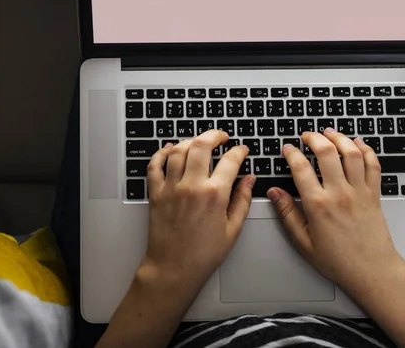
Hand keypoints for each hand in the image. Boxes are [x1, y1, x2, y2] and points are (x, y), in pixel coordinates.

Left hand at [141, 130, 254, 293]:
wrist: (173, 269)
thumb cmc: (203, 254)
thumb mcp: (233, 229)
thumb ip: (243, 199)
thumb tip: (249, 179)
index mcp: (214, 194)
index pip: (230, 160)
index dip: (239, 151)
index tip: (242, 150)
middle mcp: (192, 186)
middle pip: (202, 145)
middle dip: (214, 135)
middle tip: (221, 137)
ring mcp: (171, 187)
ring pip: (178, 150)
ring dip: (191, 141)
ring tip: (200, 143)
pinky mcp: (156, 193)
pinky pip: (155, 165)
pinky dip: (162, 153)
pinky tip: (170, 149)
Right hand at [267, 129, 399, 295]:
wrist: (372, 271)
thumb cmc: (339, 261)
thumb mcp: (303, 241)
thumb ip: (287, 214)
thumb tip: (274, 193)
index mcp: (318, 206)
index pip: (301, 168)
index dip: (292, 153)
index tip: (288, 149)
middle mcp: (340, 194)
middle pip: (327, 152)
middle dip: (314, 138)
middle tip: (307, 135)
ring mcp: (359, 191)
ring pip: (351, 153)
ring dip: (339, 138)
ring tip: (329, 133)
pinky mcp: (374, 193)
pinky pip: (372, 164)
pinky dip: (366, 149)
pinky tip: (357, 144)